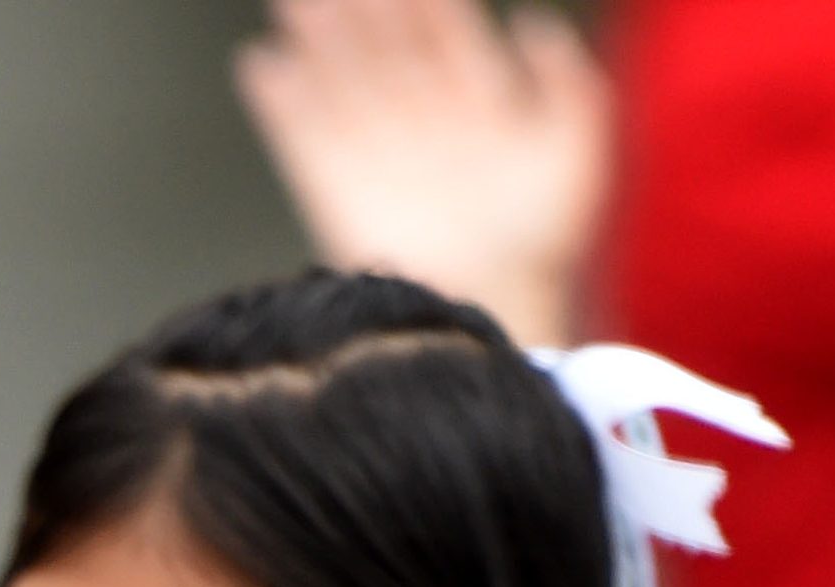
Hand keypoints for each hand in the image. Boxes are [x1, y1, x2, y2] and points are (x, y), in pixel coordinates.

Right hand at [235, 0, 611, 346]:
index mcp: (479, 102)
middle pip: (387, 46)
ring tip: (294, 3)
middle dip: (363, 9)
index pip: (446, 33)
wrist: (491, 307)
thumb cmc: (542, 240)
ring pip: (341, 78)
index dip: (426, 3)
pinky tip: (261, 63)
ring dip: (316, 39)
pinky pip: (300, 135)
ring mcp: (378, 152)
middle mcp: (424, 119)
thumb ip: (566, 84)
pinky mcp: (336, 189)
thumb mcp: (573, 151)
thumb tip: (532, 23)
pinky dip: (279, 101)